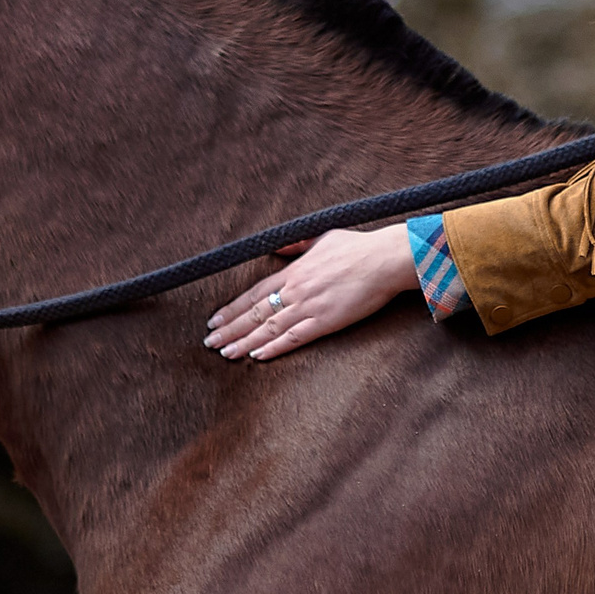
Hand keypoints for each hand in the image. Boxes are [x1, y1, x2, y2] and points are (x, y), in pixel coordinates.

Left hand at [203, 227, 421, 360]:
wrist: (385, 259)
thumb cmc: (359, 247)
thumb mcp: (322, 237)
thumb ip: (297, 244)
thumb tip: (278, 245)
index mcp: (294, 271)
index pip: (255, 293)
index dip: (233, 308)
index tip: (216, 320)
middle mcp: (296, 289)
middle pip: (255, 312)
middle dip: (230, 328)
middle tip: (209, 342)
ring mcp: (309, 306)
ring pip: (269, 328)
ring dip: (244, 342)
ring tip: (225, 353)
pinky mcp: (326, 321)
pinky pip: (294, 338)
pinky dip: (273, 348)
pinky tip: (257, 356)